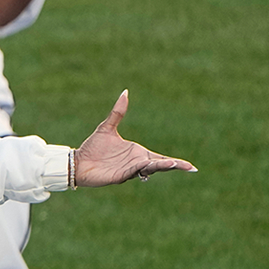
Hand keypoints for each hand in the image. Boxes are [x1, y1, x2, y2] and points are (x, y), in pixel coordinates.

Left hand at [74, 90, 195, 187]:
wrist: (78, 161)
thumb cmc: (93, 147)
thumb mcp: (107, 127)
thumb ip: (118, 112)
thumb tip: (125, 92)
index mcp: (137, 153)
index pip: (160, 158)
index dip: (174, 162)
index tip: (191, 166)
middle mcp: (136, 163)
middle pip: (159, 165)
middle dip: (173, 165)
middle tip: (189, 167)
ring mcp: (129, 170)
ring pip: (149, 168)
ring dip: (161, 166)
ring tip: (173, 164)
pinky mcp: (120, 175)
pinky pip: (133, 171)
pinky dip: (143, 168)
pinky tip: (149, 164)